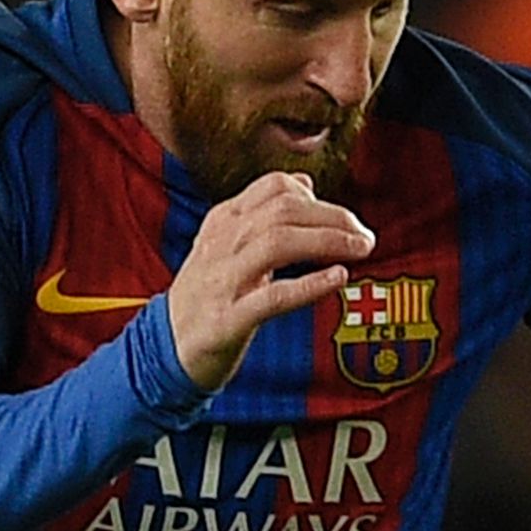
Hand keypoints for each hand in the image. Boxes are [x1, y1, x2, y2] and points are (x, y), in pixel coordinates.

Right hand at [168, 170, 372, 390]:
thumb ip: (264, 215)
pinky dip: (310, 284)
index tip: (344, 219)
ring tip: (360, 249)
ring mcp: (223, 280)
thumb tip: (306, 183)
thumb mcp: (229, 246)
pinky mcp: (228, 319)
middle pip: (283, 210)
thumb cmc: (207, 296)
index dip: (318, 197)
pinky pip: (273, 296)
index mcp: (223, 222)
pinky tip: (338, 278)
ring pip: (277, 242)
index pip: (274, 187)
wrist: (165, 347)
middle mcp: (221, 243)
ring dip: (327, 241)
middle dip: (333, 217)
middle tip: (365, 236)